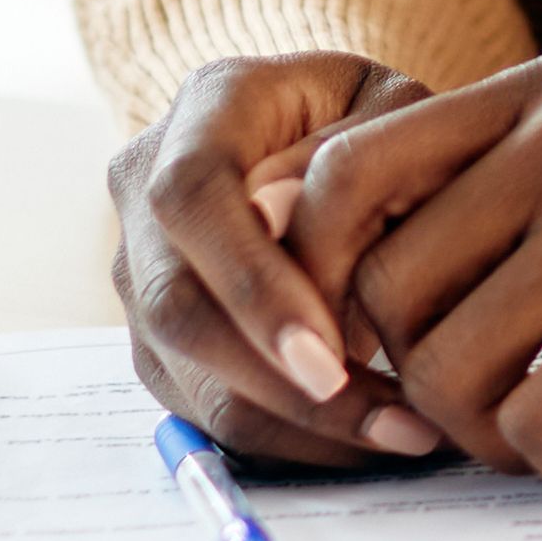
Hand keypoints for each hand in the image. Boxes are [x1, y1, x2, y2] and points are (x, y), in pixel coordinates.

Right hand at [111, 53, 445, 466]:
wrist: (338, 129)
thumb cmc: (380, 116)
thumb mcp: (395, 108)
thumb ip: (349, 155)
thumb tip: (279, 218)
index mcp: (211, 104)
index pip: (194, 194)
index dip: (249, 283)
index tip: (324, 355)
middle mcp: (148, 182)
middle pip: (177, 301)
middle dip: (273, 375)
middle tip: (381, 419)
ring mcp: (143, 262)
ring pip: (184, 366)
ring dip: (289, 419)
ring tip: (398, 434)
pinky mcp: (158, 330)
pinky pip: (199, 397)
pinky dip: (282, 429)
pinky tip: (364, 436)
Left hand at [280, 54, 541, 481]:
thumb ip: (494, 184)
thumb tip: (318, 256)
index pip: (343, 175)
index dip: (314, 284)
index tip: (365, 351)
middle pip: (383, 294)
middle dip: (413, 385)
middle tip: (493, 408)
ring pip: (449, 367)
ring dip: (489, 433)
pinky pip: (540, 417)